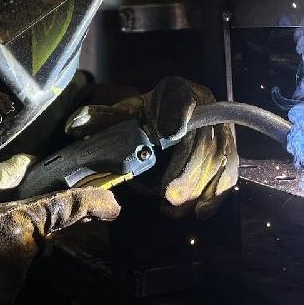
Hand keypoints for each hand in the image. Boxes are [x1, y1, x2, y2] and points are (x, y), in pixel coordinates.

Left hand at [64, 75, 238, 219]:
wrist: (169, 119)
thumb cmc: (146, 117)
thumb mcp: (125, 115)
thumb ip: (104, 120)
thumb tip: (75, 126)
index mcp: (178, 92)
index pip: (181, 99)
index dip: (178, 114)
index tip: (169, 133)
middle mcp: (206, 108)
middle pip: (203, 139)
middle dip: (187, 169)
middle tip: (168, 194)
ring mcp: (221, 131)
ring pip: (218, 160)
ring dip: (197, 187)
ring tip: (173, 206)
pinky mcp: (228, 153)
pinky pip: (229, 174)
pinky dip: (217, 194)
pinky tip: (200, 212)